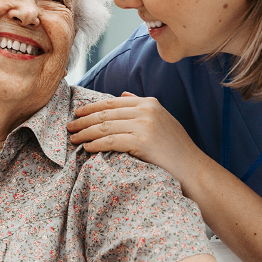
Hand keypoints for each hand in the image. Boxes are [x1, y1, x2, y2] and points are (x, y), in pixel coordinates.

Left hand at [67, 92, 203, 184]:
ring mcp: (144, 125)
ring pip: (105, 126)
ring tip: (73, 138)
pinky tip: (87, 147)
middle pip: (106, 113)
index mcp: (149, 102)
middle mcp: (146, 110)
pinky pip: (111, 141)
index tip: (77, 113)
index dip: (92, 107)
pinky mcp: (141, 141)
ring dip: (86, 133)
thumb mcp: (161, 120)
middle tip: (69, 126)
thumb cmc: (175, 148)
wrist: (191, 168)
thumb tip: (122, 94)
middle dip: (84, 120)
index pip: (113, 102)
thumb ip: (141, 105)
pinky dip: (96, 144)